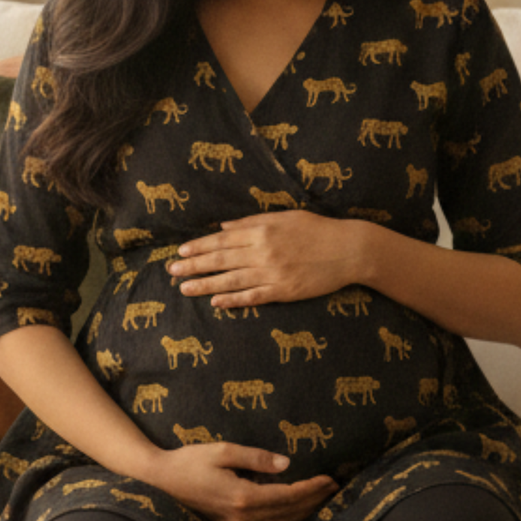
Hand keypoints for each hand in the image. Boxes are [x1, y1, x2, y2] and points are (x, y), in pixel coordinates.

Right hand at [149, 441, 336, 520]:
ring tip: (322, 498)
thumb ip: (255, 458)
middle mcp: (242, 517)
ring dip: (303, 511)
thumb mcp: (223, 451)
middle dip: (314, 500)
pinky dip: (287, 518)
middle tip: (334, 488)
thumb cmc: (190, 460)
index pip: (287, 496)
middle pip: (288, 512)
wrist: (162, 481)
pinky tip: (296, 509)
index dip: (311, 489)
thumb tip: (286, 464)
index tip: (329, 479)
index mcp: (242, 497)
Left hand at [168, 211, 367, 307]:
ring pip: (232, 281)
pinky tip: (216, 303)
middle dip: (194, 265)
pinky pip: (253, 297)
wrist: (349, 250)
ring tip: (185, 288)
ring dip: (206, 285)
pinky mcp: (284, 292)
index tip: (181, 251)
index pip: (223, 239)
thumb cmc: (317, 229)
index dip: (200, 246)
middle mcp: (264, 252)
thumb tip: (224, 226)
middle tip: (172, 271)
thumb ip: (253, 222)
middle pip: (222, 260)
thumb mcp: (285, 217)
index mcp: (263, 230)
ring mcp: (273, 274)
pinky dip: (233, 301)